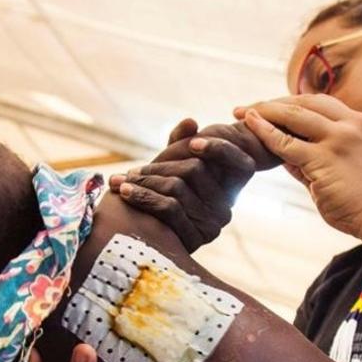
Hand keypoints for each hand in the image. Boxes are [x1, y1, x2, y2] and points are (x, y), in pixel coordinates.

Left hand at [110, 118, 257, 250]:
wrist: (145, 238)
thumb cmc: (160, 193)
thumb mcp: (172, 166)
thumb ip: (181, 142)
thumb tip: (191, 122)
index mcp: (230, 189)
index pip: (239, 163)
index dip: (218, 149)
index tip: (194, 144)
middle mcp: (226, 208)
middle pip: (195, 169)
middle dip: (160, 163)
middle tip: (133, 170)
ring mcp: (213, 224)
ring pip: (177, 186)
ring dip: (144, 180)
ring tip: (122, 180)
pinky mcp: (196, 238)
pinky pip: (168, 208)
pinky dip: (142, 196)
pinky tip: (124, 191)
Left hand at [235, 95, 361, 237]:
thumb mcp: (343, 170)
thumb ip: (315, 157)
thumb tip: (282, 149)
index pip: (321, 104)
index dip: (292, 103)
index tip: (270, 108)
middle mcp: (353, 124)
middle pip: (305, 102)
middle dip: (273, 103)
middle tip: (246, 108)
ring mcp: (340, 138)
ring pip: (294, 115)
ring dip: (264, 111)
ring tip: (240, 113)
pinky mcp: (326, 157)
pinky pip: (287, 142)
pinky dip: (264, 132)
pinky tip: (249, 125)